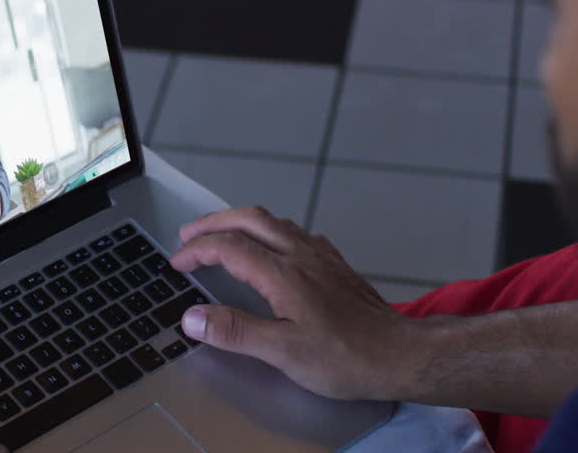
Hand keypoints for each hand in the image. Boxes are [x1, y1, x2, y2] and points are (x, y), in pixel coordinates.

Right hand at [169, 206, 422, 401]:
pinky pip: (296, 232)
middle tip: (189, 235)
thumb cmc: (346, 357)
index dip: (197, 251)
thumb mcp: (283, 352)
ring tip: (222, 234)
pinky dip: (271, 231)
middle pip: (249, 219)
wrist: (400, 354)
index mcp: (283, 273)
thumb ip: (236, 331)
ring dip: (241, 222)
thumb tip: (193, 317)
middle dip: (214, 222)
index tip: (177, 262)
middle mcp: (302, 255)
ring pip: (274, 221)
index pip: (228, 247)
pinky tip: (273, 248)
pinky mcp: (336, 265)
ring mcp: (321, 256)